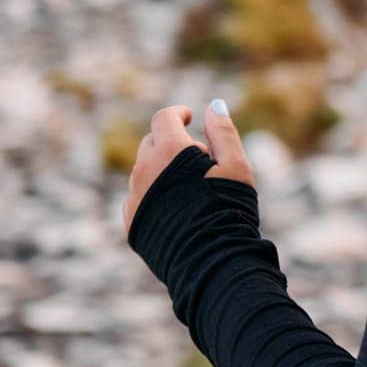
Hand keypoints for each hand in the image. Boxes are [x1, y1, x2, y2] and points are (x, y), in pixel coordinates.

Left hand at [122, 99, 255, 236]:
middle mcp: (144, 169)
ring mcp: (134, 195)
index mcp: (170, 150)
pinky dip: (153, 192)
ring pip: (144, 170)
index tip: (188, 117)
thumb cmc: (228, 209)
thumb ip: (223, 133)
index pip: (164, 118)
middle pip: (152, 142)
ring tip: (192, 187)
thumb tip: (213, 105)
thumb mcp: (236, 166)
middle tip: (200, 158)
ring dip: (163, 169)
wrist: (210, 260)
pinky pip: (138, 195)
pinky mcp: (130, 220)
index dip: (178, 113)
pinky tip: (176, 207)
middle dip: (172, 142)